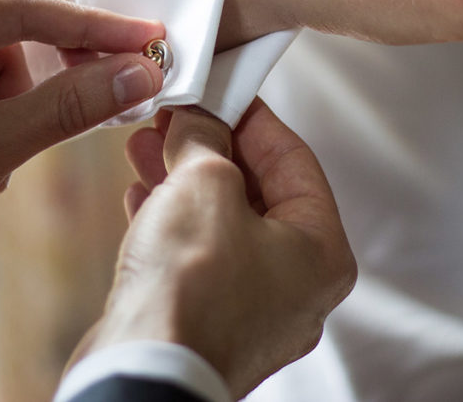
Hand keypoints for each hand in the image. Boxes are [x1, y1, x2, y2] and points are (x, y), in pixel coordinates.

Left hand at [0, 0, 165, 268]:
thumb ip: (68, 106)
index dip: (90, 24)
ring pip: (0, 33)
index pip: (15, 6)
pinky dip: (7, 94)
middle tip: (115, 68)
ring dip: (26, 78)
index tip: (147, 39)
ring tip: (8, 139)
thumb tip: (141, 73)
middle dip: (60, 39)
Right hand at [71, 99, 356, 398]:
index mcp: (322, 253)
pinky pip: (199, 259)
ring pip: (223, 225)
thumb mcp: (203, 183)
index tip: (223, 90)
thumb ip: (207, 139)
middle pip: (258, 193)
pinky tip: (140, 194)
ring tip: (146, 145)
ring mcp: (255, 312)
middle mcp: (298, 287)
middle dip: (211, 148)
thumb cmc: (189, 289)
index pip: (296, 161)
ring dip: (184, 179)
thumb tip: (199, 117)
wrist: (142, 372)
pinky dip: (172, 222)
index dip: (254, 118)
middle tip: (178, 116)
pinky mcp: (211, 325)